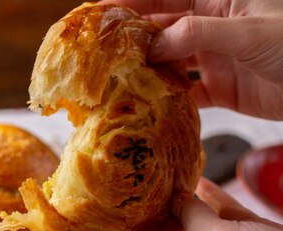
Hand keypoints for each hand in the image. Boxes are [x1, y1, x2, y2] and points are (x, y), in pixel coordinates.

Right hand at [98, 0, 282, 119]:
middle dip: (130, 38)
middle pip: (160, 27)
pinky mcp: (220, 88)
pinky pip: (184, 92)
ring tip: (114, 80)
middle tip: (98, 53)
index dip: (130, 0)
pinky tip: (148, 103)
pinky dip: (166, 98)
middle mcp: (210, 26)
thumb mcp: (249, 31)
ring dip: (143, 70)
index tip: (99, 12)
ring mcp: (213, 57)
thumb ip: (199, 33)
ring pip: (167, 61)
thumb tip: (154, 42)